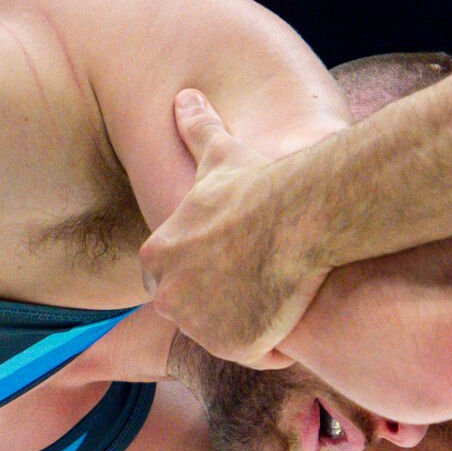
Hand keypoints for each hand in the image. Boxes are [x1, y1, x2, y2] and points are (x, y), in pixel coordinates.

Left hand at [139, 91, 329, 368]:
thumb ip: (196, 130)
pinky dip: (282, 340)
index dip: (216, 272)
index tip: (244, 254)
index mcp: (156, 257)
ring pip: (236, 334)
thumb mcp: (219, 152)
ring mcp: (199, 327)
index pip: (178, 280)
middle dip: (236, 301)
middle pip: (204, 313)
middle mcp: (167, 298)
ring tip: (281, 284)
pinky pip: (264, 355)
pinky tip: (295, 305)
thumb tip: (185, 96)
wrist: (295, 215)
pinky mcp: (236, 350)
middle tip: (267, 272)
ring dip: (261, 318)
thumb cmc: (258, 184)